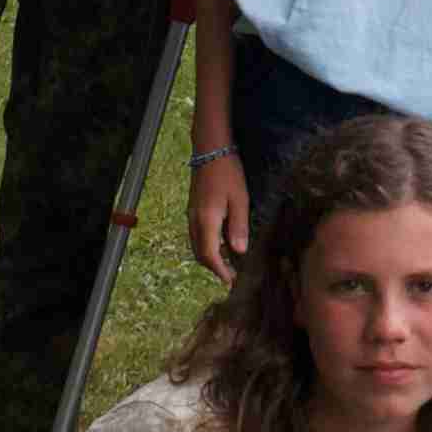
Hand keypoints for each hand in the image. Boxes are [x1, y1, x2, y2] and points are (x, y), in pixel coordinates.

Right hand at [186, 147, 250, 274]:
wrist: (210, 151)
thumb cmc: (228, 173)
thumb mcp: (240, 200)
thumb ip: (239, 227)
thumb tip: (239, 252)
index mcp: (206, 221)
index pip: (209, 255)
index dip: (219, 271)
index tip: (230, 281)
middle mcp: (194, 221)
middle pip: (199, 254)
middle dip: (214, 267)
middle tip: (230, 274)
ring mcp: (191, 215)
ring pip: (196, 245)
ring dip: (210, 256)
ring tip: (227, 261)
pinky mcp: (193, 209)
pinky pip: (197, 235)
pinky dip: (207, 245)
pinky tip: (221, 241)